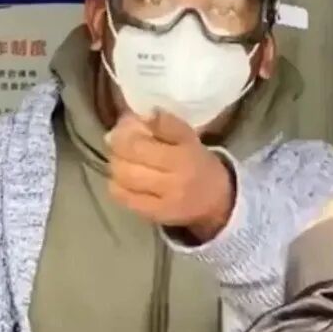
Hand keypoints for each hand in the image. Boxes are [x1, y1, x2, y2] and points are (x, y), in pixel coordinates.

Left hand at [106, 110, 234, 240]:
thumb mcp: (189, 138)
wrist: (217, 201)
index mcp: (182, 158)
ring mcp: (161, 202)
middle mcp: (172, 182)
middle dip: (117, 149)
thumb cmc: (198, 163)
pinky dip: (116, 185)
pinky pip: (123, 199)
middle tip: (117, 142)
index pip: (139, 146)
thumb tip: (141, 115)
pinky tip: (122, 178)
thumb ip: (166, 124)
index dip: (123, 134)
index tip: (123, 126)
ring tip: (120, 158)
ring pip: (123, 181)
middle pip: (127, 164)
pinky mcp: (153, 216)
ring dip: (115, 165)